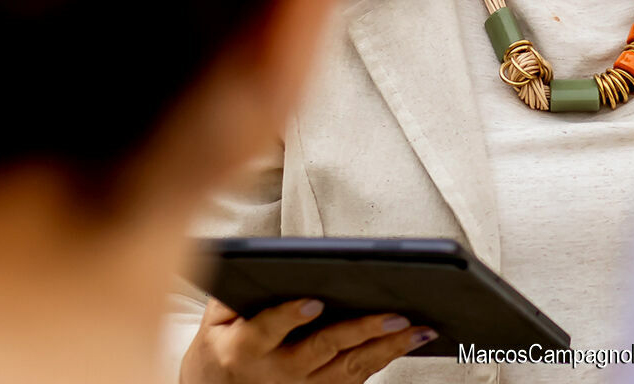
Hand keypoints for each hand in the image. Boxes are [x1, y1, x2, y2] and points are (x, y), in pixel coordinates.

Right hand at [180, 296, 436, 382]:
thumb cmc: (219, 350)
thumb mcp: (214, 320)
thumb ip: (235, 291)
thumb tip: (264, 260)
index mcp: (245, 348)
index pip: (268, 330)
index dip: (290, 316)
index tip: (312, 301)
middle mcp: (278, 373)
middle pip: (323, 350)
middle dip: (361, 332)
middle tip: (393, 315)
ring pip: (349, 369)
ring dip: (387, 349)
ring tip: (419, 329)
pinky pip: (356, 379)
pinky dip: (385, 359)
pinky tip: (409, 342)